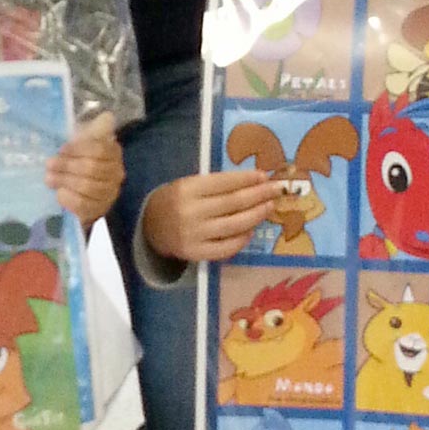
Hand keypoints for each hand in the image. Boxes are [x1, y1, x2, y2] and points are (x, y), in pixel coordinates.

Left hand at [45, 113, 122, 224]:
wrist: (82, 193)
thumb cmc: (81, 161)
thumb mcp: (85, 142)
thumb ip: (94, 130)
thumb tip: (106, 116)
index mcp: (113, 153)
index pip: (99, 149)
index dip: (78, 149)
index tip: (61, 150)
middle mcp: (116, 173)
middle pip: (92, 168)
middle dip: (67, 166)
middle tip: (49, 164)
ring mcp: (109, 194)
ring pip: (88, 187)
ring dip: (65, 181)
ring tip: (49, 178)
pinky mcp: (99, 211)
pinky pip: (84, 205)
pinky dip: (69, 198)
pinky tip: (59, 193)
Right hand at [142, 169, 283, 264]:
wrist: (151, 227)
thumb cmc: (176, 200)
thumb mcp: (189, 185)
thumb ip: (216, 185)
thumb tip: (254, 182)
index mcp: (187, 189)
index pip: (224, 183)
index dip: (246, 179)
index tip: (264, 176)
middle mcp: (190, 212)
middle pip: (233, 203)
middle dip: (259, 195)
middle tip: (277, 190)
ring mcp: (194, 235)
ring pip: (234, 226)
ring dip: (256, 215)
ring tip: (269, 207)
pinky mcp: (196, 253)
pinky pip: (226, 248)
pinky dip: (242, 239)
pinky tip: (251, 230)